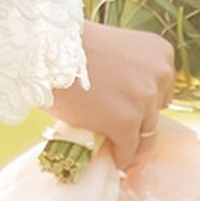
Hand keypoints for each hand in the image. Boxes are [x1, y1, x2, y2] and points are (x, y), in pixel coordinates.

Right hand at [50, 22, 176, 171]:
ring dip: (128, 139)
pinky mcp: (126, 121)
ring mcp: (143, 99)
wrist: (37, 48)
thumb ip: (127, 70)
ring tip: (109, 140)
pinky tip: (108, 154)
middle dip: (135, 118)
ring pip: (146, 134)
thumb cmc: (64, 45)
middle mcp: (159, 74)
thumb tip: (126, 101)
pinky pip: (128, 149)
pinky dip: (120, 155)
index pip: (162, 88)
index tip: (122, 102)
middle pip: (155, 111)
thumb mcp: (108, 47)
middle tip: (111, 121)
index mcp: (158, 52)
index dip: (140, 97)